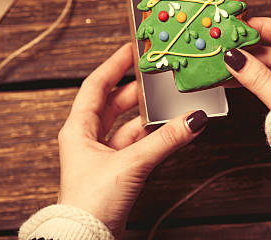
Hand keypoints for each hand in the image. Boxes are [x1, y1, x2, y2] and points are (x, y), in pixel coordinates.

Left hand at [57, 43, 206, 237]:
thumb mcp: (131, 164)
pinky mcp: (114, 169)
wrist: (86, 238)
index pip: (96, 84)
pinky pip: (135, 143)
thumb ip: (165, 140)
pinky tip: (168, 130)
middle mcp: (87, 137)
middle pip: (113, 102)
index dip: (115, 64)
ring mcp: (100, 154)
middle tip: (156, 74)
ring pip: (126, 124)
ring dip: (146, 114)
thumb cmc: (90, 203)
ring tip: (167, 100)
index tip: (132, 49)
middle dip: (135, 88)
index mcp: (78, 127)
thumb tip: (192, 119)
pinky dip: (151, 136)